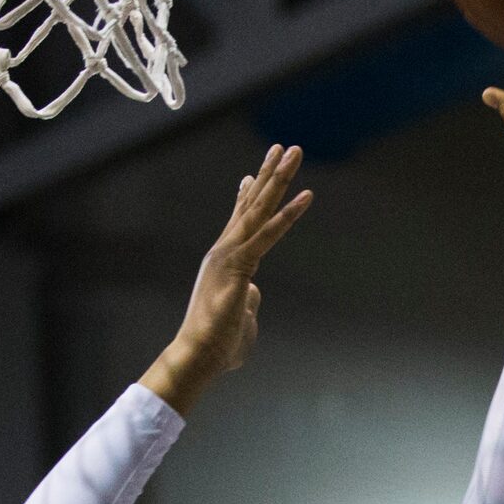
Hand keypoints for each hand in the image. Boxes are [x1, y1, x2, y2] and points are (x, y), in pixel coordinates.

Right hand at [140, 144, 311, 415]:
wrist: (198, 355)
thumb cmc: (217, 344)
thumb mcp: (239, 316)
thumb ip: (248, 300)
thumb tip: (253, 293)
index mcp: (225, 261)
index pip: (240, 221)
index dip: (249, 194)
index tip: (253, 173)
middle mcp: (225, 251)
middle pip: (251, 204)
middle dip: (268, 174)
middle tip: (283, 147)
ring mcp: (230, 255)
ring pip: (259, 209)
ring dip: (278, 179)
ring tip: (293, 152)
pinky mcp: (240, 267)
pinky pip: (269, 235)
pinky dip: (288, 215)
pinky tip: (306, 196)